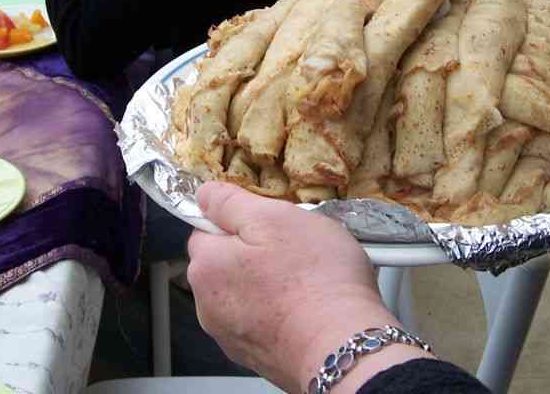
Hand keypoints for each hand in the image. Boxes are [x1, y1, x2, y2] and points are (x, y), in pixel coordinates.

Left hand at [187, 183, 429, 392]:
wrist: (343, 348)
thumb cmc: (315, 281)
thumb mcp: (274, 218)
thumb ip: (231, 203)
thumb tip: (206, 194)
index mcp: (206, 267)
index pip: (206, 228)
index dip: (239, 220)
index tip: (268, 224)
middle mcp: (208, 306)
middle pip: (226, 262)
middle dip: (255, 252)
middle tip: (294, 249)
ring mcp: (232, 335)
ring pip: (245, 291)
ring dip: (268, 282)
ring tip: (306, 280)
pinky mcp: (257, 355)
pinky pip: (263, 318)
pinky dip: (280, 310)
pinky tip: (307, 306)